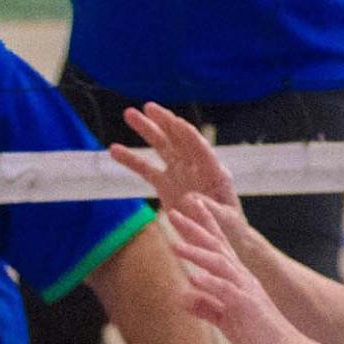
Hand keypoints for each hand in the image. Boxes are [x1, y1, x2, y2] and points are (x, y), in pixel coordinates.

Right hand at [108, 103, 244, 220]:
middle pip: (179, 139)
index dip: (188, 135)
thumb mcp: (226, 222)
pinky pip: (146, 169)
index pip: (200, 149)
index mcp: (214, 172)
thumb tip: (190, 199)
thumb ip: (211, 210)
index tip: (174, 122)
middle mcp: (196, 166)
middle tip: (147, 107)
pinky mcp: (165, 183)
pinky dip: (131, 159)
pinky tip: (114, 150)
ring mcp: (179, 172)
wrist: (220, 235)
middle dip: (164, 122)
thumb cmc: (229, 229)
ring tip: (128, 114)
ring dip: (147, 129)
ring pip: (161, 146)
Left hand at [164, 195, 305, 343]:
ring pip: (219, 263)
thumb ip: (205, 307)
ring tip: (175, 245)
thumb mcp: (225, 320)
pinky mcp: (247, 305)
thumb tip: (181, 296)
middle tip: (173, 212)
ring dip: (196, 253)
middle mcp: (241, 277)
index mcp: (236, 278)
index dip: (202, 226)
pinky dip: (211, 283)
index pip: (217, 246)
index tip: (186, 208)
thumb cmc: (258, 335)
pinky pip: (227, 291)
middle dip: (194, 228)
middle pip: (215, 246)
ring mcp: (245, 289)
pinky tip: (194, 278)